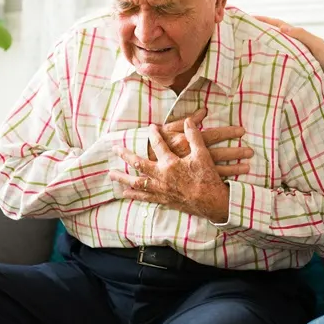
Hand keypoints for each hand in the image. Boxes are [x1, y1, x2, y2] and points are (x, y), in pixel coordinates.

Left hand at [110, 121, 230, 221]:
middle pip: (139, 163)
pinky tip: (125, 193)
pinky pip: (145, 197)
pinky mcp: (164, 200)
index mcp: (171, 163)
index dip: (154, 134)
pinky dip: (134, 195)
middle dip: (126, 155)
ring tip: (111, 174)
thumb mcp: (202, 154)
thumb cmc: (208, 178)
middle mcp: (162, 176)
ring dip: (123, 177)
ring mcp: (161, 190)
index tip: (150, 127)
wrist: (212, 203)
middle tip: (114, 149)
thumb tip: (188, 121)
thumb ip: (194, 136)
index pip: (159, 144)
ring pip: (137, 183)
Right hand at [148, 109, 252, 176]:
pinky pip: (207, 182)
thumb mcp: (169, 129)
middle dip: (235, 152)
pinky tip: (232, 184)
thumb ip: (187, 120)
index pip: (212, 135)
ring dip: (233, 169)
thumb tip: (204, 111)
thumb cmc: (154, 144)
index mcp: (187, 141)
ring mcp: (190, 170)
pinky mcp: (188, 181)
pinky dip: (221, 183)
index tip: (242, 131)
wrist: (139, 163)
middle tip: (251, 151)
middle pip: (217, 154)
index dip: (227, 133)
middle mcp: (190, 156)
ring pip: (215, 170)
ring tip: (248, 167)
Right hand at [255, 16, 323, 86]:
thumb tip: (283, 28)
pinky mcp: (296, 65)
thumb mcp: (315, 44)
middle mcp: (294, 44)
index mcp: (297, 36)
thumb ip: (301, 35)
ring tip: (248, 49)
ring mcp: (295, 54)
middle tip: (243, 33)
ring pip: (276, 48)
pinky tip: (263, 66)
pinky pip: (280, 60)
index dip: (263, 21)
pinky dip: (271, 60)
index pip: (277, 25)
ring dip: (264, 46)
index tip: (249, 18)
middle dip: (260, 32)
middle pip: (274, 35)